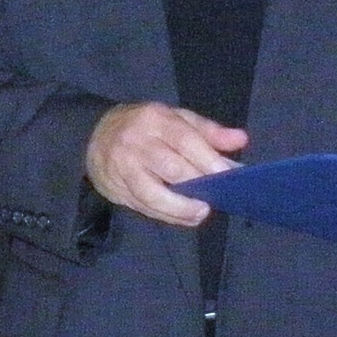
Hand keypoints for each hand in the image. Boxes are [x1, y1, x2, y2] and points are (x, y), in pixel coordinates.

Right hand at [86, 102, 247, 226]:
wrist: (96, 136)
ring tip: (201, 212)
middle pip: (170, 168)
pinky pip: (144, 206)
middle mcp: (136, 141)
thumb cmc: (148, 128)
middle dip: (197, 185)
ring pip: (153, 193)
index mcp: (155, 119)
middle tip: (217, 196)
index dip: (207, 159)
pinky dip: (167, 215)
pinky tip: (184, 217)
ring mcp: (123, 167)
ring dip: (180, 208)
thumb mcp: (177, 119)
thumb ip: (209, 131)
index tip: (228, 175)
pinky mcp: (116, 189)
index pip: (184, 139)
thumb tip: (241, 140)